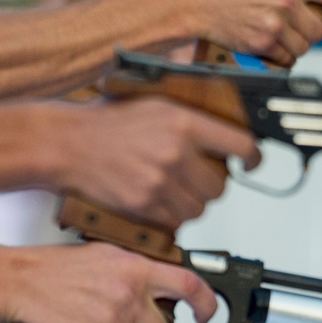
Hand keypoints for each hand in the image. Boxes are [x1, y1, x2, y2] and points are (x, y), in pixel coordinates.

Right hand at [4, 242, 217, 322]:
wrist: (23, 280)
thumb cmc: (63, 267)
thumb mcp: (110, 255)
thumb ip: (140, 270)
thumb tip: (164, 290)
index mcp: (138, 269)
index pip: (189, 285)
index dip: (207, 304)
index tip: (205, 316)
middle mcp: (129, 296)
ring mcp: (111, 321)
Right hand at [52, 98, 259, 228]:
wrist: (68, 143)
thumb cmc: (107, 121)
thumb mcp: (154, 100)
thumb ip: (189, 108)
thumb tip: (217, 112)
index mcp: (184, 123)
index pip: (240, 145)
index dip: (253, 157)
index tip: (252, 162)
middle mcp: (176, 153)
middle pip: (220, 187)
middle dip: (211, 185)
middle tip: (198, 178)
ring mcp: (160, 182)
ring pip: (199, 209)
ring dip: (191, 204)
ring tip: (175, 191)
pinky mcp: (144, 205)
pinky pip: (174, 222)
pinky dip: (170, 217)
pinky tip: (159, 201)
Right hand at [160, 0, 321, 66]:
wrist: (202, 2)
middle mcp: (286, 0)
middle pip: (320, 29)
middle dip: (312, 32)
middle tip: (299, 28)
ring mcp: (276, 23)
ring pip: (304, 46)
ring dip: (295, 45)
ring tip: (279, 35)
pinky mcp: (264, 42)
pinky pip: (287, 59)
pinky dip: (280, 56)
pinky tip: (268, 44)